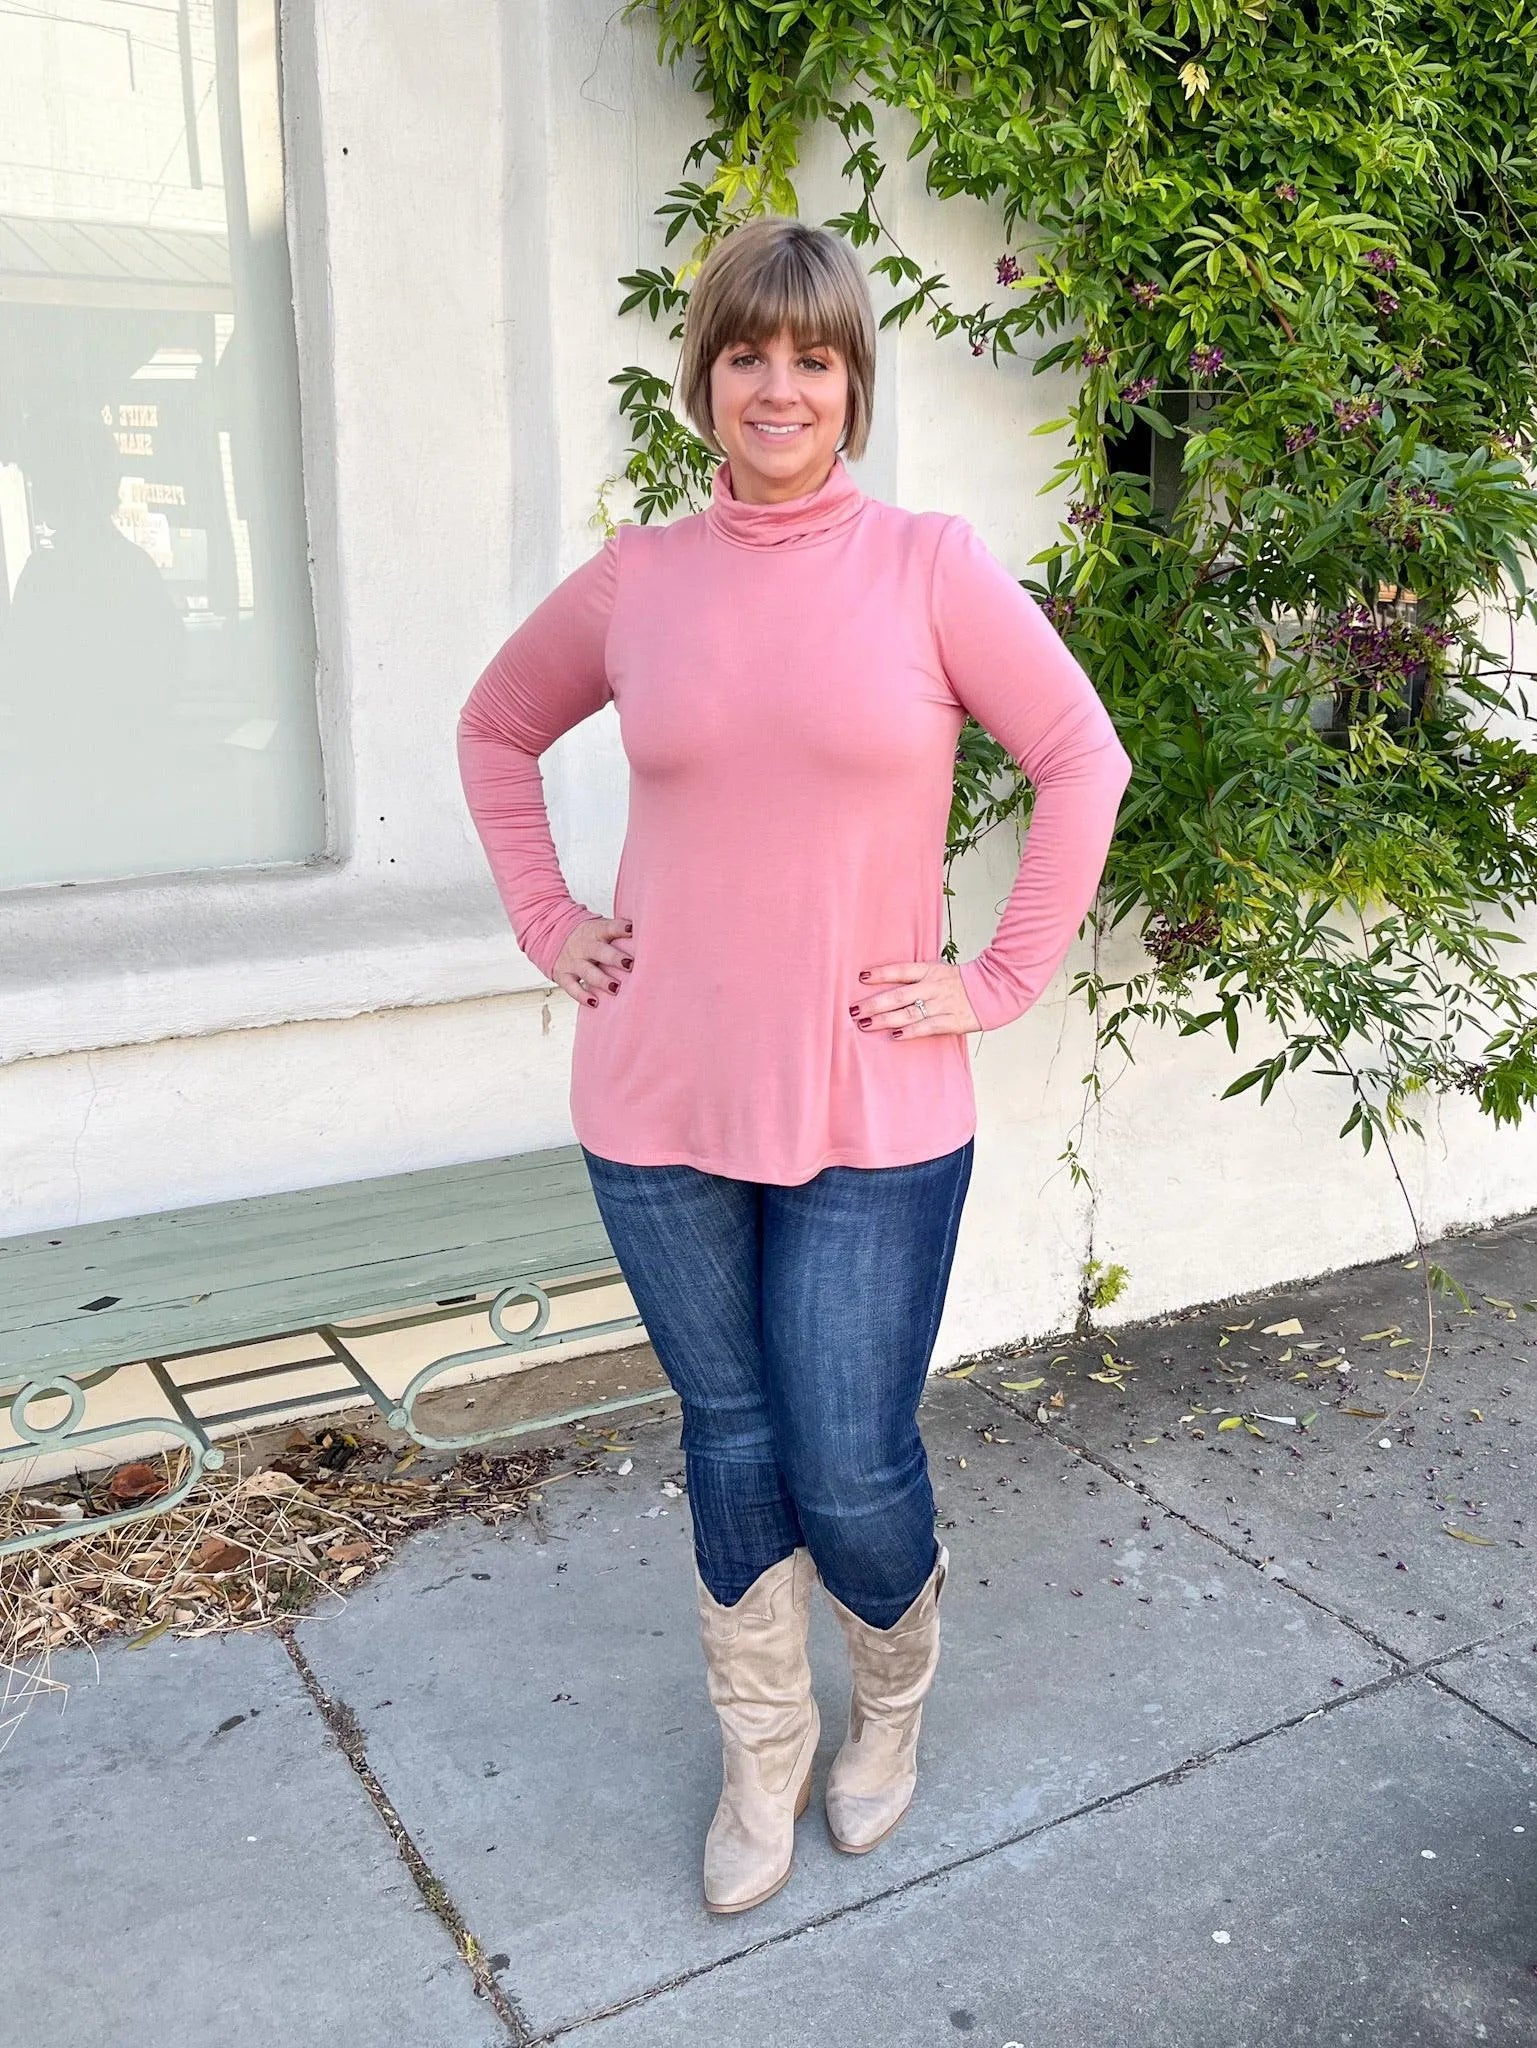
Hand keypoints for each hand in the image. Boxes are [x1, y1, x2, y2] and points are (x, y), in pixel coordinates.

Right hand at [553, 916, 633, 1007]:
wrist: (552, 934)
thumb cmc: (589, 935)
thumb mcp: (600, 927)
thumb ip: (619, 932)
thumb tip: (651, 934)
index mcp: (596, 930)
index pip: (609, 928)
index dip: (621, 928)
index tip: (633, 930)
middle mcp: (584, 945)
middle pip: (600, 951)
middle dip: (615, 958)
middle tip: (630, 965)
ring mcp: (572, 961)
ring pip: (588, 971)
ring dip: (602, 980)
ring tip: (616, 988)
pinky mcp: (562, 974)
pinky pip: (572, 987)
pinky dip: (582, 996)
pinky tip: (594, 1002)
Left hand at [849, 959, 980, 1038]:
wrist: (995, 989)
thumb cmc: (962, 983)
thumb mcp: (940, 971)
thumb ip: (918, 977)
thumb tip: (889, 984)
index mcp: (931, 971)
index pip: (901, 970)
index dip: (881, 974)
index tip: (861, 977)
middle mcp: (933, 987)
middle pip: (898, 995)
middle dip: (873, 1003)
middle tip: (853, 1009)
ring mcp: (942, 1004)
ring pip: (908, 1013)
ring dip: (884, 1019)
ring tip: (865, 1024)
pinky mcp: (952, 1021)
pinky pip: (927, 1027)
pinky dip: (911, 1032)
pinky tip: (895, 1035)